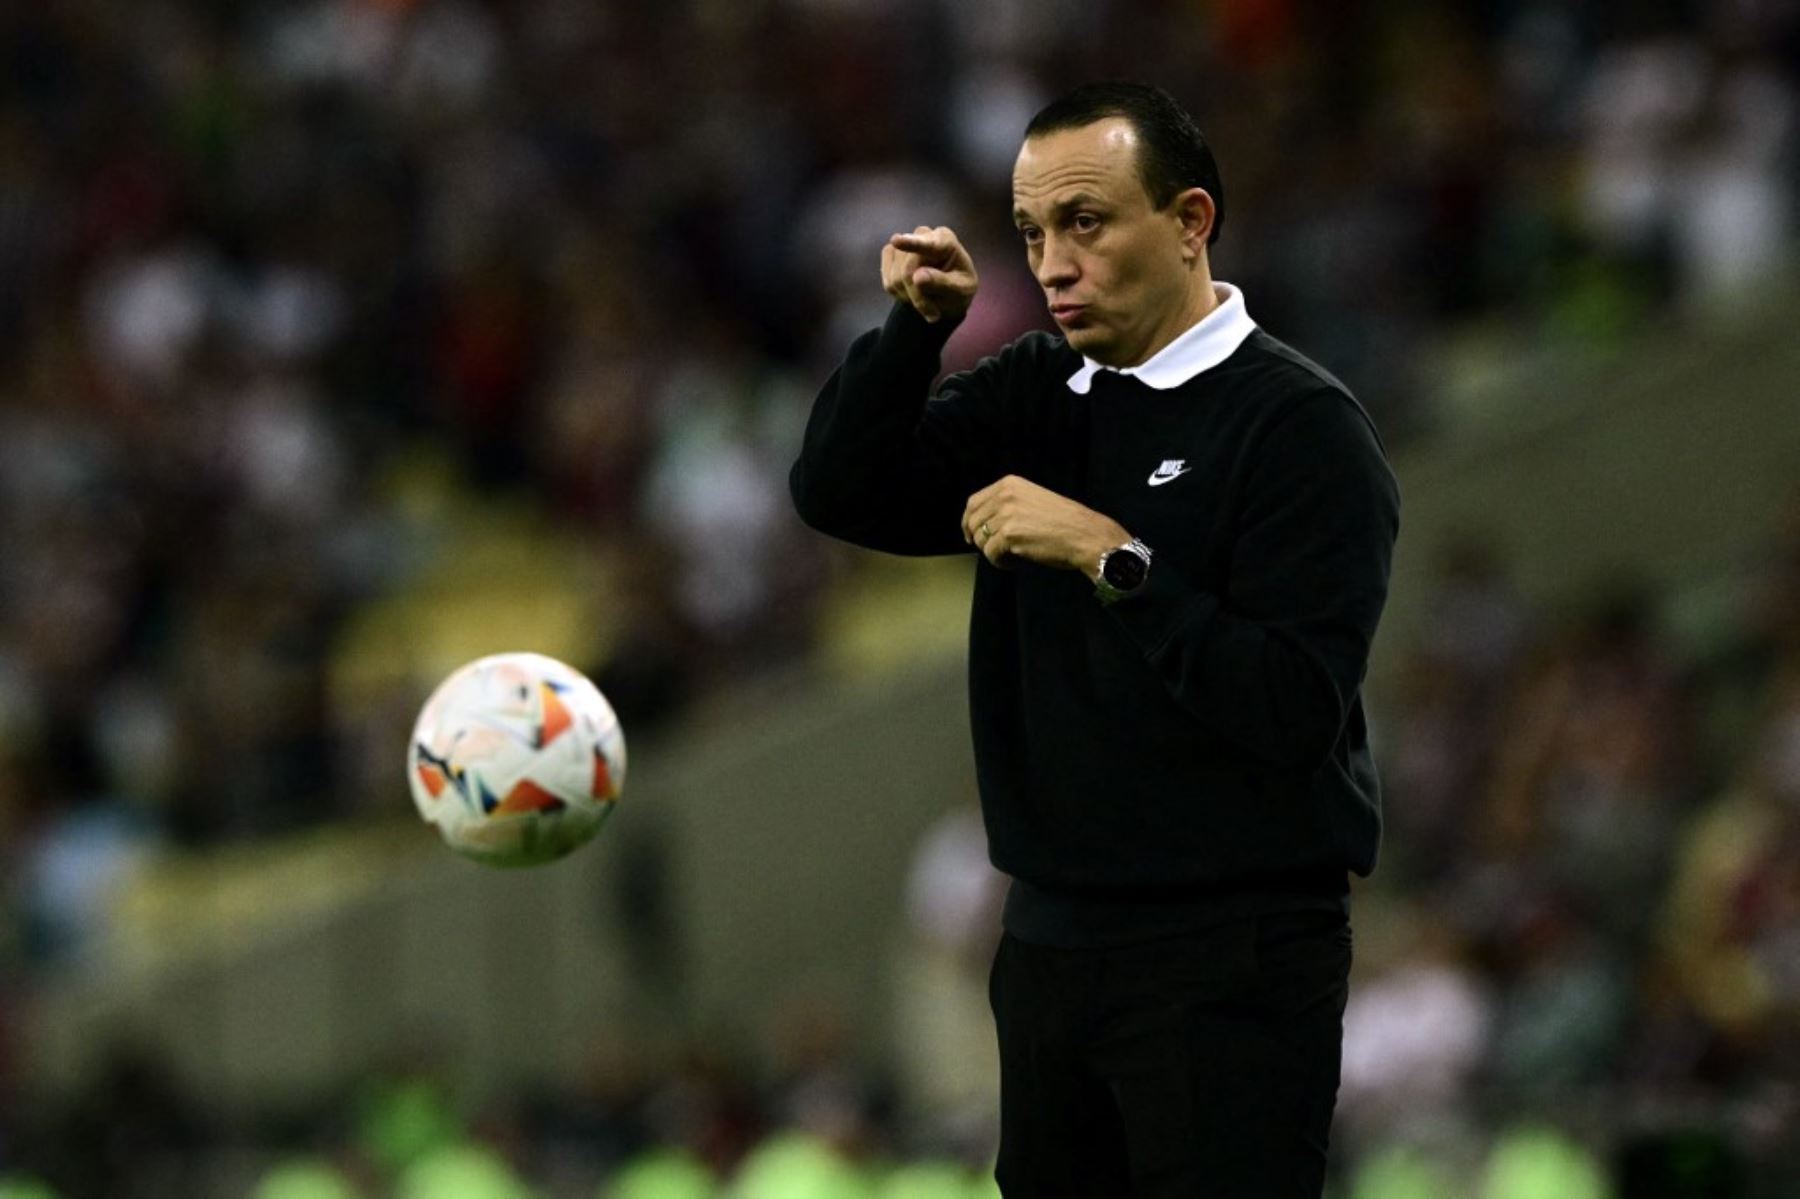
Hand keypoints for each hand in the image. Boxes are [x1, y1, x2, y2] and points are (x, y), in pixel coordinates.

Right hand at [883, 226, 978, 322]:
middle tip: (934, 314)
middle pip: (908, 271)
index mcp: (945, 239)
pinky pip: (888, 282)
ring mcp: (904, 244)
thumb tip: (917, 277)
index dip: (910, 243)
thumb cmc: (959, 288)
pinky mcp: (890, 255)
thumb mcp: (961, 290)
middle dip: (918, 296)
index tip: (896, 241)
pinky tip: (913, 294)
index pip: (928, 244)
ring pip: (896, 278)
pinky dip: (900, 295)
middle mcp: (923, 235)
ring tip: (927, 303)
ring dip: (911, 298)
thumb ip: (943, 283)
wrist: (947, 295)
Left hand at [963, 475, 1130, 574]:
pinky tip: (1017, 562)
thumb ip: (1007, 505)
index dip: (968, 521)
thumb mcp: (1032, 500)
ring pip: (981, 540)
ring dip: (993, 552)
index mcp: (1009, 484)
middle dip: (980, 540)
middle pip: (973, 522)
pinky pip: (991, 555)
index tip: (970, 534)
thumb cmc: (1065, 523)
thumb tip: (982, 523)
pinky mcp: (1009, 535)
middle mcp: (1004, 495)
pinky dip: (1001, 563)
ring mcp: (1006, 514)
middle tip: (993, 550)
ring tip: (1013, 555)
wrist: (1085, 535)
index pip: (973, 502)